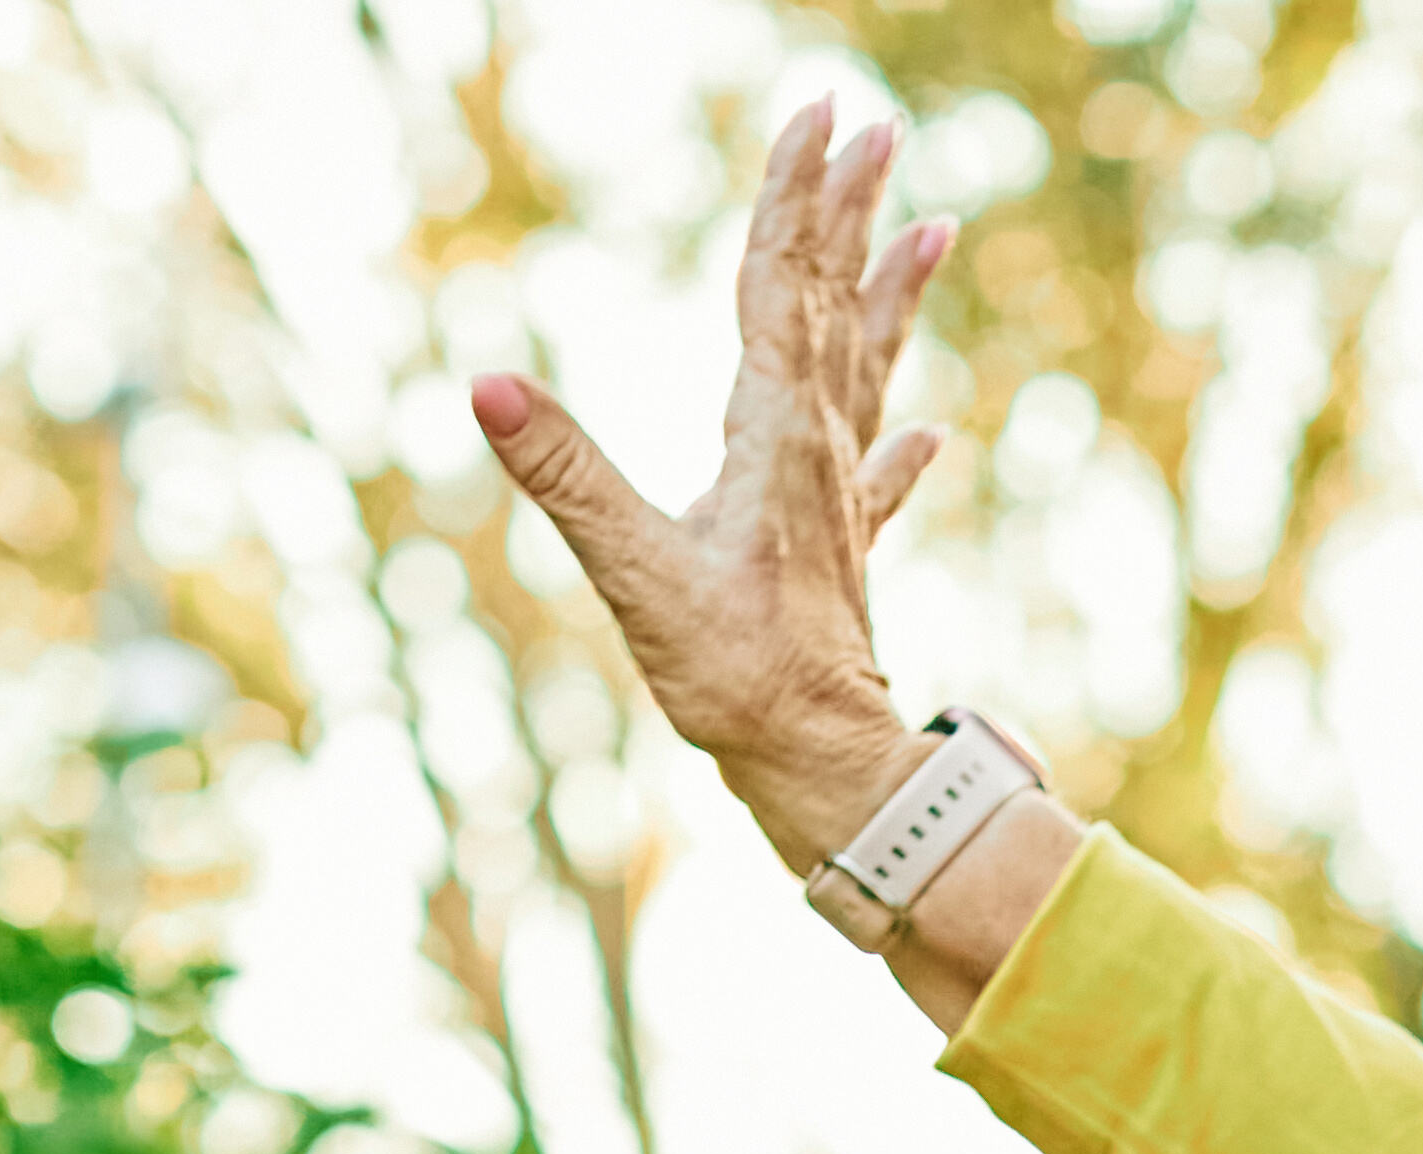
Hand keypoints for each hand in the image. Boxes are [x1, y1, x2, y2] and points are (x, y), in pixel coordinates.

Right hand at [471, 99, 963, 868]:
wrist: (824, 769)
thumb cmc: (741, 679)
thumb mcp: (637, 572)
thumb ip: (564, 476)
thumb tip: (488, 387)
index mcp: (772, 434)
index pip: (779, 285)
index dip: (793, 196)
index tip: (817, 116)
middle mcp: (817, 449)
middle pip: (833, 302)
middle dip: (848, 211)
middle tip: (875, 128)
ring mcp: (837, 499)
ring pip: (869, 367)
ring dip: (890, 293)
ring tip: (933, 227)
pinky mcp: (840, 552)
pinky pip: (879, 474)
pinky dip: (904, 445)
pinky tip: (935, 430)